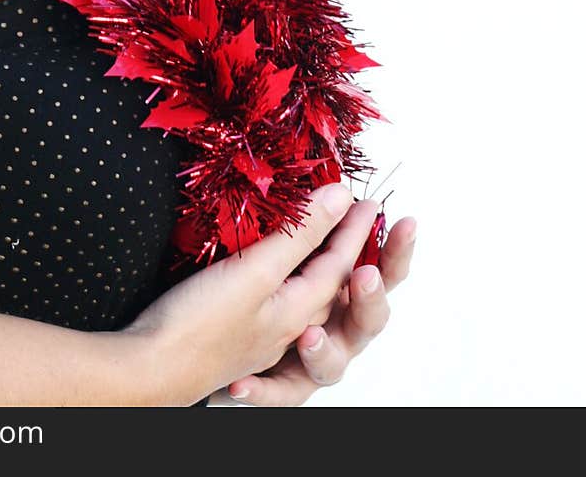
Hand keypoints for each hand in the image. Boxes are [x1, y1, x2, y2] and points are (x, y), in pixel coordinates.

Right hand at [122, 180, 373, 405]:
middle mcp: (286, 327)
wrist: (148, 371)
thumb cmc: (199, 326)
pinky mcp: (235, 334)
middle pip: (328, 285)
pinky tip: (272, 276)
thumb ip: (299, 236)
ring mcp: (261, 334)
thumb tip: (339, 198)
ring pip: (301, 298)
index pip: (337, 263)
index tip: (365, 199)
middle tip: (355, 217)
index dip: (351, 227)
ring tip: (325, 247)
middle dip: (346, 250)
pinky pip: (274, 307)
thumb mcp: (256, 272)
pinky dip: (283, 285)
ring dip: (317, 270)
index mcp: (298, 311)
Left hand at [211, 211, 416, 405]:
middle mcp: (321, 324)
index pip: (375, 271)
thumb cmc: (224, 295)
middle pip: (363, 322)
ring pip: (331, 366)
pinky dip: (266, 390)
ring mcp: (299, 357)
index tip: (405, 221)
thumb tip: (339, 192)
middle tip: (364, 276)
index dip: (394, 251)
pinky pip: (279, 393)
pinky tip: (242, 384)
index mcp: (327, 290)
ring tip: (309, 336)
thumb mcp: (264, 260)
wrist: (179, 348)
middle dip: (371, 301)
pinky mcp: (271, 382)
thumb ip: (305, 232)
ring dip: (325, 353)